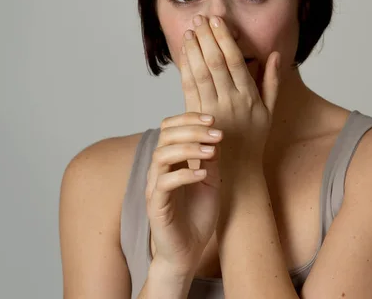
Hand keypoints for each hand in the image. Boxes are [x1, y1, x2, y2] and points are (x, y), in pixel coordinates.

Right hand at [145, 112, 222, 274]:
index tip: (213, 119)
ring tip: (212, 151)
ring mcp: (155, 187)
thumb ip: (210, 159)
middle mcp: (159, 170)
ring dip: (189, 148)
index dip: (189, 119)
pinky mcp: (156, 206)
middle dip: (192, 129)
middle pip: (165, 136)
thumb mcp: (211, 182)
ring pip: (161, 155)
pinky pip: (164, 183)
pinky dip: (184, 175)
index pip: (170, 128)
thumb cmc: (197, 216)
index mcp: (171, 161)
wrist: (188, 251)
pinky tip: (203, 174)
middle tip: (216, 132)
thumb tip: (216, 134)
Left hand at [179, 14, 280, 171]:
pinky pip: (189, 89)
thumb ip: (272, 82)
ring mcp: (213, 110)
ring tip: (190, 30)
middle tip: (200, 18)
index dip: (225, 39)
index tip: (218, 21)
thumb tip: (276, 55)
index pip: (236, 61)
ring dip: (194, 50)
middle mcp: (231, 102)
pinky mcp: (197, 118)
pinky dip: (185, 69)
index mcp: (250, 97)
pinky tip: (183, 54)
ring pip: (201, 74)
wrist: (238, 172)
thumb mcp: (269, 111)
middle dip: (207, 38)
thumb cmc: (254, 140)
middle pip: (216, 63)